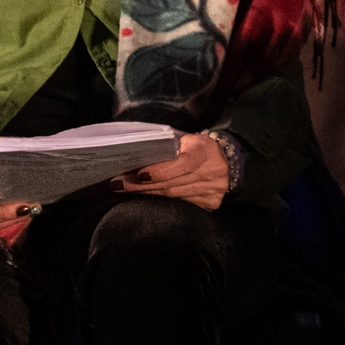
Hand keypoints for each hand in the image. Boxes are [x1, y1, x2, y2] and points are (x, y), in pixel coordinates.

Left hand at [116, 133, 231, 209]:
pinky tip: (143, 197)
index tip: (140, 174)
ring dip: (147, 194)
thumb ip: (166, 147)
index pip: (183, 163)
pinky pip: (180, 204)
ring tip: (125, 190)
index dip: (161, 171)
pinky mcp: (211, 203)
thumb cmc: (196, 147)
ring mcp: (213, 190)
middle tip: (118, 184)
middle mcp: (213, 172)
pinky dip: (160, 201)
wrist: (225, 160)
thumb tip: (135, 154)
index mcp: (205, 150)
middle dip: (142, 185)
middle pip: (172, 183)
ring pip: (173, 196)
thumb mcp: (185, 140)